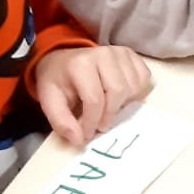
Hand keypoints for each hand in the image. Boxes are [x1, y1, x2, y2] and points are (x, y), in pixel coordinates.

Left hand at [34, 46, 152, 142]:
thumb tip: (79, 141)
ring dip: (123, 104)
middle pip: (118, 91)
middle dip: (110, 114)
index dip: (92, 122)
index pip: (95, 99)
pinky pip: (144, 78)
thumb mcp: (50, 102)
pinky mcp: (131, 54)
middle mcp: (103, 53)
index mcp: (80, 64)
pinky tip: (121, 96)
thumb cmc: (58, 82)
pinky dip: (136, 92)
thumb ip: (61, 122)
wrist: (63, 60)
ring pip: (134, 86)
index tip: (87, 134)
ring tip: (109, 108)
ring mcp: (119, 52)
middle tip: (101, 125)